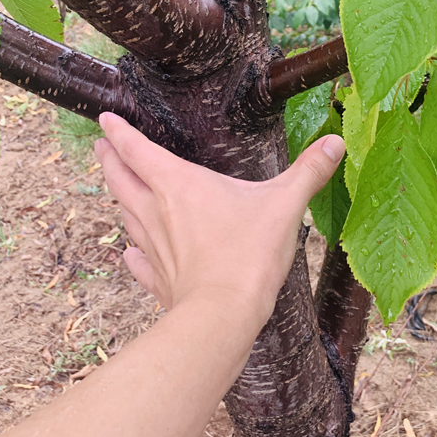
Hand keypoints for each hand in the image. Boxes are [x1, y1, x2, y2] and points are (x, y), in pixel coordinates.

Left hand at [94, 113, 344, 320]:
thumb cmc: (248, 254)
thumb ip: (309, 172)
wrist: (222, 316)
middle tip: (102, 146)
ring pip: (127, 216)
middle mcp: (157, 212)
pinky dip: (133, 254)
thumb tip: (335, 142)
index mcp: (179, 185)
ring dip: (119, 198)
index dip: (119, 133)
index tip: (105, 120)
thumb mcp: (284, 205)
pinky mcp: (159, 280)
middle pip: (121, 180)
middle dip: (110, 160)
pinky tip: (130, 253)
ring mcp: (154, 248)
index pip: (138, 151)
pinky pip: (140, 262)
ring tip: (115, 188)